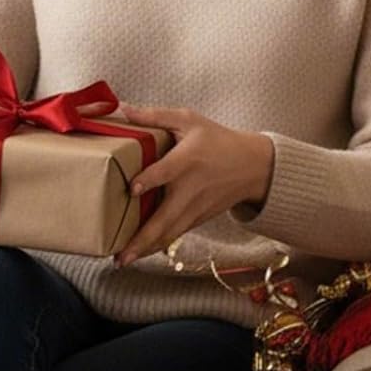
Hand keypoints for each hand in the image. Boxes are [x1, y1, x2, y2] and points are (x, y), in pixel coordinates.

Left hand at [114, 105, 274, 267]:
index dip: (149, 179)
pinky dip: (156, 246)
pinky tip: (139, 254)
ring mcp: (194, 207)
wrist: (251, 166)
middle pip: (165, 217)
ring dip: (145, 249)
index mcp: (187, 159)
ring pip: (168, 233)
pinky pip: (174, 235)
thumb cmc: (216, 139)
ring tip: (123, 261)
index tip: (132, 189)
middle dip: (142, 237)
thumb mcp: (190, 120)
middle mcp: (190, 188)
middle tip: (119, 253)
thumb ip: (156, 116)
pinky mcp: (197, 218)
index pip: (167, 171)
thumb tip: (123, 109)